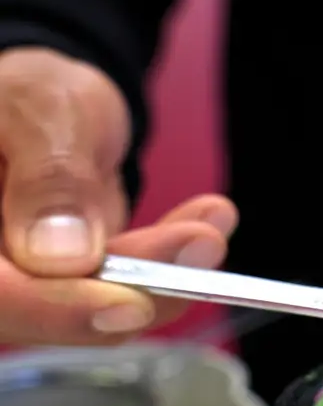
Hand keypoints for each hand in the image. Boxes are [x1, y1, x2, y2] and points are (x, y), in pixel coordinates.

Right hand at [0, 46, 236, 345]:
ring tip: (213, 223)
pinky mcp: (70, 278)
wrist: (54, 101)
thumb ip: (50, 181)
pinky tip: (209, 219)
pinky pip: (120, 284)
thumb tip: (63, 259)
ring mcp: (26, 276)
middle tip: (203, 244)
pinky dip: (168, 257)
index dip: (59, 311)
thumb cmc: (37, 94)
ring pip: (93, 304)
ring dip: (164, 274)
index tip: (133, 304)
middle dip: (136, 287)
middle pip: (48, 311)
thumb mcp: (42, 114)